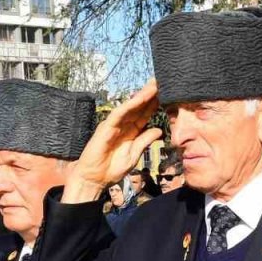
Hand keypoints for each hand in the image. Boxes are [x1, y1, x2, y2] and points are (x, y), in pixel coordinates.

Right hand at [63, 81, 161, 203]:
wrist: (94, 179)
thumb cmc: (111, 169)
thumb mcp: (134, 155)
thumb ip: (144, 141)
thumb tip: (159, 130)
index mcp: (130, 132)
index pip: (144, 115)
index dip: (155, 104)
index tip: (167, 94)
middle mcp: (122, 125)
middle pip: (138, 107)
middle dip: (150, 94)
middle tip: (162, 80)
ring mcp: (113, 125)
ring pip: (130, 107)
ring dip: (142, 96)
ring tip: (154, 85)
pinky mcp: (105, 128)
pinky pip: (119, 114)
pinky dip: (129, 106)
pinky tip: (139, 99)